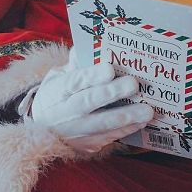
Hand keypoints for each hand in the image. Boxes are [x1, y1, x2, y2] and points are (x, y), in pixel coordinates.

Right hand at [29, 60, 153, 152]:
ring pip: (102, 124)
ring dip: (127, 117)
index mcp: (57, 91)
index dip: (91, 76)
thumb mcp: (58, 77)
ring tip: (147, 111)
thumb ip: (75, 64)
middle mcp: (65, 113)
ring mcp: (76, 132)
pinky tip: (142, 121)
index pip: (74, 82)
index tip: (109, 68)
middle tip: (134, 84)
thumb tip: (91, 47)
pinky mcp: (87, 145)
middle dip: (112, 93)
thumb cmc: (57, 97)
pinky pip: (109, 137)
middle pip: (88, 102)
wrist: (44, 131)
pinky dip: (127, 129)